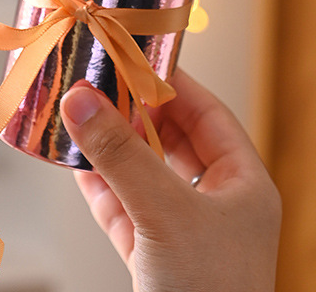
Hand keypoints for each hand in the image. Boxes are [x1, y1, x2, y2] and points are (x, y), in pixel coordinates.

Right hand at [59, 70, 280, 291]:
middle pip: (169, 140)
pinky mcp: (152, 259)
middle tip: (95, 81)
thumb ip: (119, 153)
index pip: (205, 113)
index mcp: (242, 186)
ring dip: (109, 147)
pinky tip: (73, 165)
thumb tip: (79, 96)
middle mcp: (216, 205)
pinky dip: (98, 186)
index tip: (129, 56)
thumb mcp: (165, 213)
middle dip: (131, 112)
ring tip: (78, 115)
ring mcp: (183, 233)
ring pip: (142, 174)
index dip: (168, 82)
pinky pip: (123, 209)